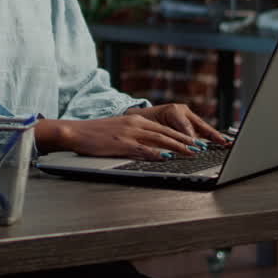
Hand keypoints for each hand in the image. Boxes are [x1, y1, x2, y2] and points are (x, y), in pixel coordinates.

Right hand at [38, 115, 204, 160]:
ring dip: (178, 146)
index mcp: (136, 120)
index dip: (183, 135)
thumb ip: (137, 137)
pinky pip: (142, 149)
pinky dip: (156, 153)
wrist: (75, 131)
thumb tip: (154, 149)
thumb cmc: (96, 134)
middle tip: (202, 148)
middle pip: (166, 133)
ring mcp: (129, 133)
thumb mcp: (119, 131)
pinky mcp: (121, 143)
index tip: (197, 142)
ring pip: (159, 140)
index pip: (165, 128)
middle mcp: (136, 124)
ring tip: (192, 153)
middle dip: (186, 141)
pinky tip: (166, 158)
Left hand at [125, 103, 229, 146]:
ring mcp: (188, 115)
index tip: (197, 148)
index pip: (185, 128)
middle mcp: (182, 110)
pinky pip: (202, 129)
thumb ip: (166, 138)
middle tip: (221, 143)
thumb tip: (184, 147)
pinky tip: (221, 141)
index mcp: (172, 110)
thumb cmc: (144, 123)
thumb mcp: (152, 130)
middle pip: (199, 125)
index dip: (191, 139)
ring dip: (214, 136)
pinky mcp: (190, 121)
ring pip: (203, 127)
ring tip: (225, 142)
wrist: (141, 117)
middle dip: (211, 135)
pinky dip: (211, 137)